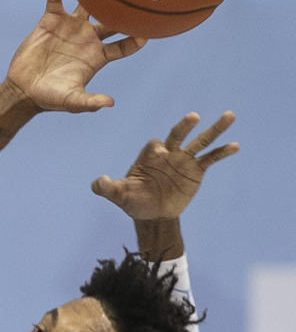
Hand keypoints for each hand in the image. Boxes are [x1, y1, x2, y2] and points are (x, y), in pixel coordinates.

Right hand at [7, 0, 144, 113]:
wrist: (23, 90)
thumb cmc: (50, 98)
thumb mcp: (72, 101)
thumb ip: (90, 102)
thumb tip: (110, 104)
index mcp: (98, 55)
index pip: (125, 45)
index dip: (137, 38)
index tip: (148, 31)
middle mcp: (88, 37)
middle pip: (113, 18)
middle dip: (125, 8)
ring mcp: (70, 27)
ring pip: (88, 3)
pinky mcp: (51, 20)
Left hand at [91, 111, 237, 220]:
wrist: (152, 215)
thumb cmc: (134, 202)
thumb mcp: (118, 195)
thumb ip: (107, 188)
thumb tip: (97, 182)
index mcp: (149, 156)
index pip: (154, 145)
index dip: (156, 149)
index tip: (160, 154)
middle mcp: (168, 154)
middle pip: (177, 135)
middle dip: (183, 126)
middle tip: (192, 117)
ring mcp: (183, 161)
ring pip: (200, 141)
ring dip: (214, 129)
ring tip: (229, 116)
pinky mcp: (196, 171)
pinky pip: (210, 159)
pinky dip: (222, 152)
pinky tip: (234, 146)